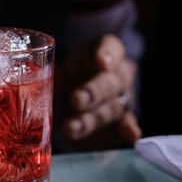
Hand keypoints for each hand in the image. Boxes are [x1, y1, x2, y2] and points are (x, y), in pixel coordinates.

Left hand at [55, 34, 141, 149]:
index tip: (102, 63)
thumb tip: (50, 77)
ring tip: (70, 127)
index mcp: (102, 52)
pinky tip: (131, 135)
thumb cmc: (68, 80)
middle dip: (93, 92)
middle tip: (75, 100)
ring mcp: (123, 98)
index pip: (110, 46)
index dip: (107, 54)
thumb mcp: (59, 73)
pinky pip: (128, 123)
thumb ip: (57, 76)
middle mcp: (118, 73)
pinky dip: (129, 129)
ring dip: (91, 119)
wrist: (78, 104)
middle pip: (110, 81)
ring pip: (112, 107)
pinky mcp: (124, 121)